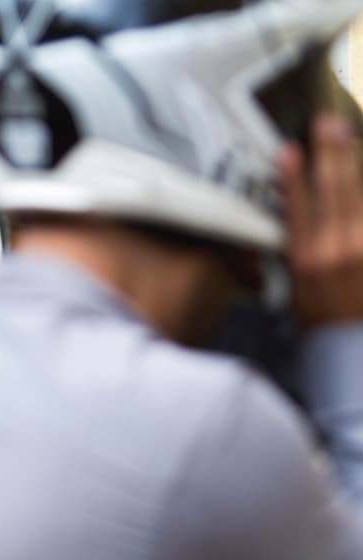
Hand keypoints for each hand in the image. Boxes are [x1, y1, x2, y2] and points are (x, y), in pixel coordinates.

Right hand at [280, 114, 362, 327]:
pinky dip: (360, 196)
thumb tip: (299, 225)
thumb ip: (301, 254)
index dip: (293, 177)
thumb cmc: (320, 324)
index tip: (289, 150)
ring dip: (354, 163)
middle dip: (331, 154)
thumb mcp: (296, 290)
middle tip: (329, 124)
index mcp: (306, 259)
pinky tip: (360, 177)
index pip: (297, 207)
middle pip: (334, 190)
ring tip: (350, 134)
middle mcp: (336, 249)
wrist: (350, 351)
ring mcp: (362, 249)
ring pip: (358, 196)